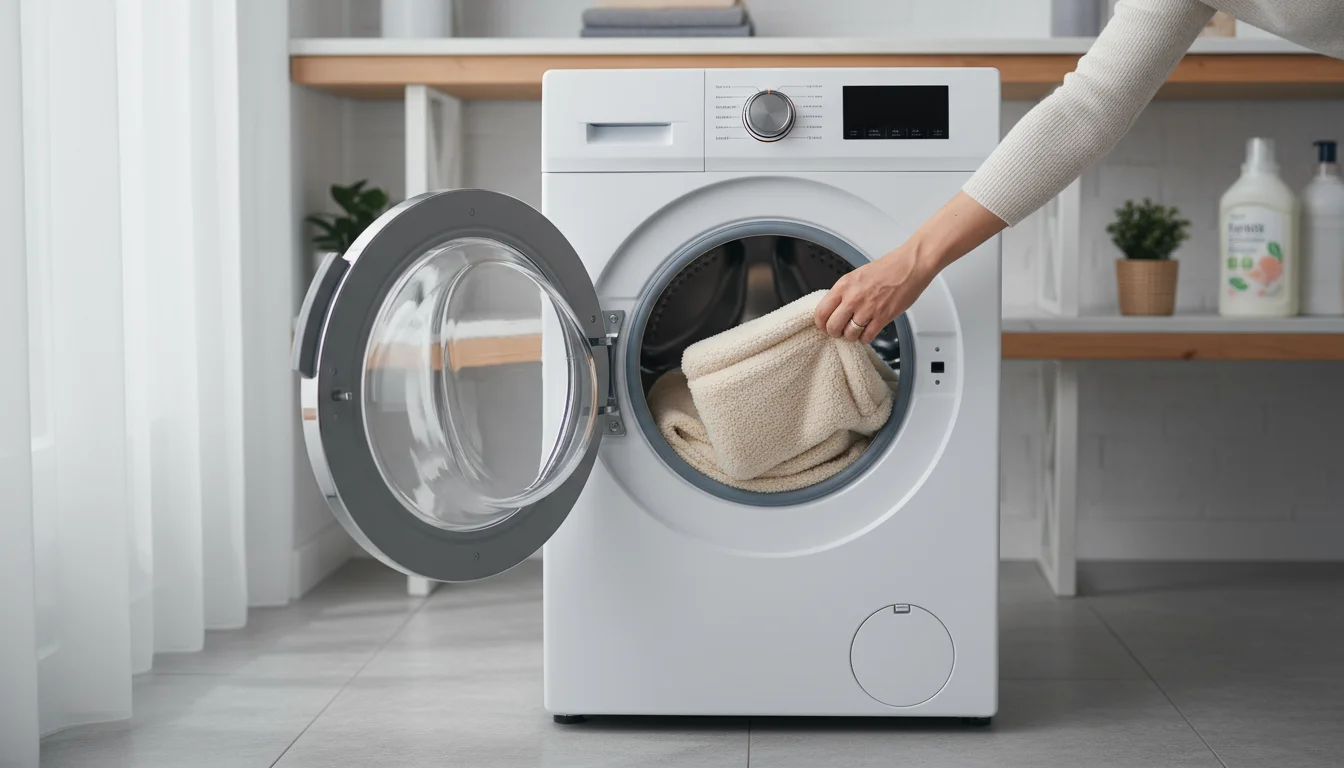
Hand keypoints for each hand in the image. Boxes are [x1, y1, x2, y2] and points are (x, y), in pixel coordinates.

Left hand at [814, 244, 933, 343]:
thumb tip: (835, 308)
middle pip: (832, 327)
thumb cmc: (887, 268)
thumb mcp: (857, 275)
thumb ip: (844, 292)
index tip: (824, 326)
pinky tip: (867, 332)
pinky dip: (865, 338)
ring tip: (855, 331)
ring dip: (851, 336)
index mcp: (844, 285)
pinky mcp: (883, 317)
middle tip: (839, 331)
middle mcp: (853, 298)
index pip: (821, 311)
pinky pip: (867, 337)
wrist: (910, 266)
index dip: (820, 323)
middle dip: (834, 332)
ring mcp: (868, 309)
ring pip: (849, 335)